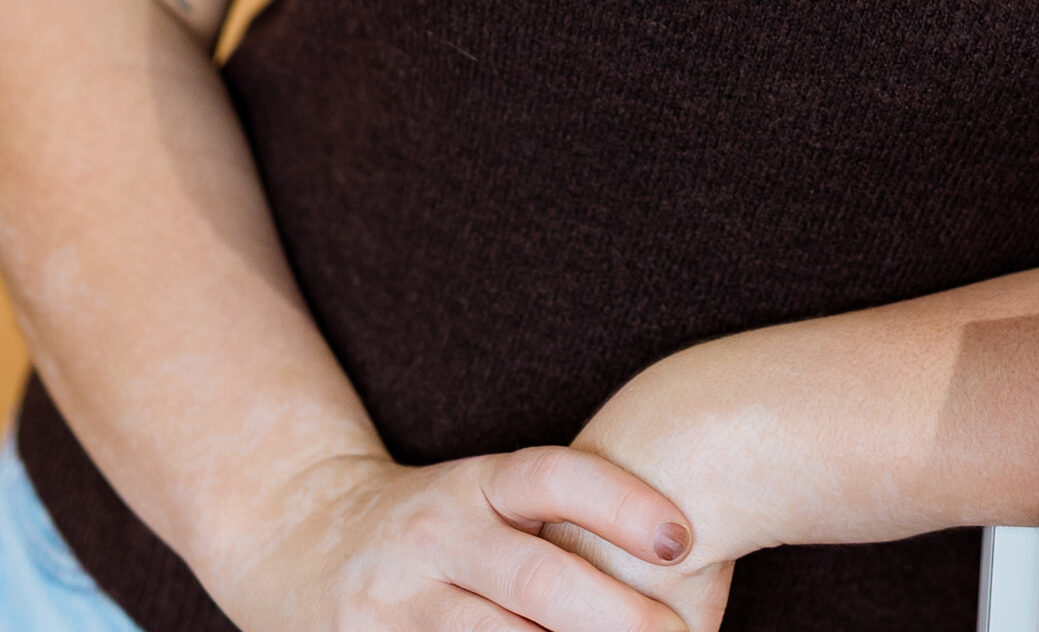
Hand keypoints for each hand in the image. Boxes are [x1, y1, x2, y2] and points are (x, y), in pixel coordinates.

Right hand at [218, 444, 698, 631]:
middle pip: (537, 578)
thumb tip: (675, 562)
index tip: (684, 538)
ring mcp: (397, 605)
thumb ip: (558, 524)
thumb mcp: (485, 498)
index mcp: (473, 483)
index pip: (553, 476)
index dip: (621, 502)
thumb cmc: (436, 524)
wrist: (300, 539)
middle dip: (616, 616)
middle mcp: (435, 534)